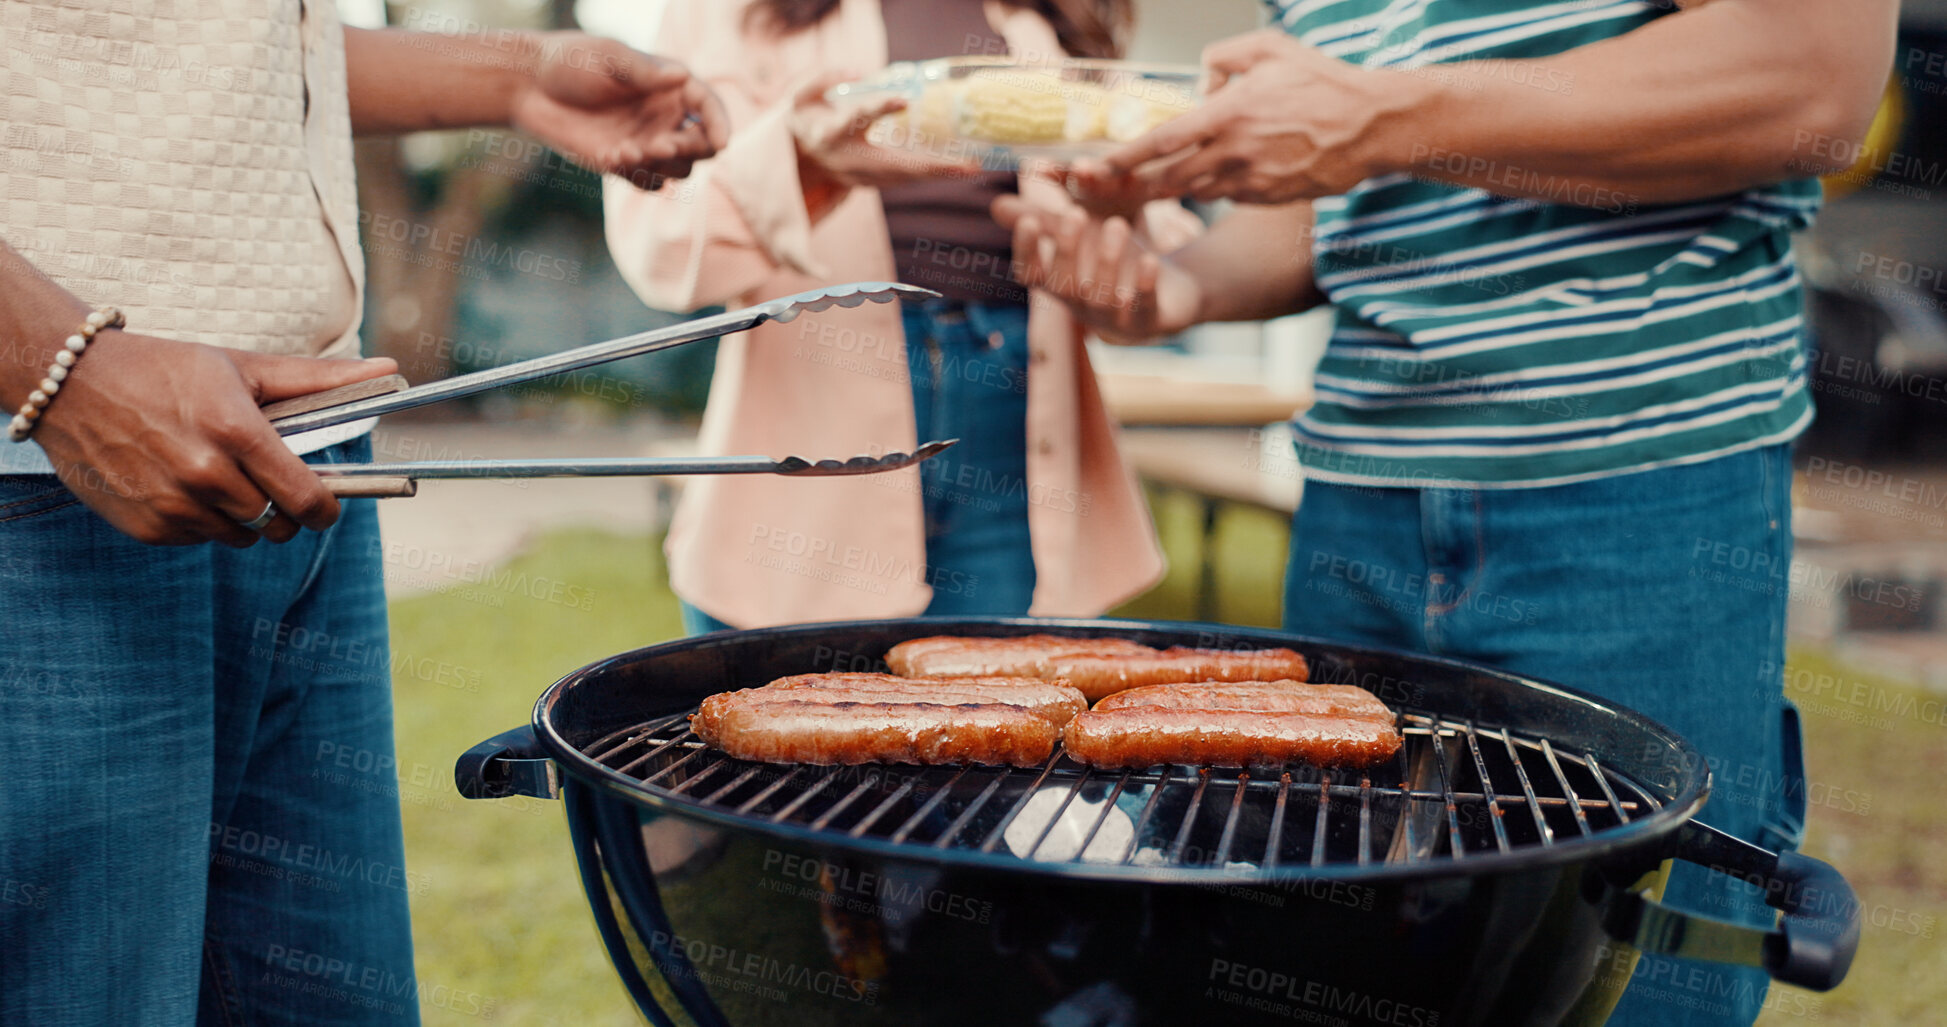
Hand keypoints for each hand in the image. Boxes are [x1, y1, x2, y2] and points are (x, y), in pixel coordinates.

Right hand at [29, 332, 397, 546]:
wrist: (72, 383)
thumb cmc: (167, 370)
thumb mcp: (244, 368)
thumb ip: (319, 380)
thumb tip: (389, 371)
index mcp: (237, 431)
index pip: (307, 498)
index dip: (326, 509)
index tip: (327, 504)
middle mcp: (205, 473)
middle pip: (278, 525)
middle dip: (285, 511)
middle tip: (269, 483)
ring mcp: (172, 505)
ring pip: (242, 537)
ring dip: (243, 516)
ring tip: (220, 476)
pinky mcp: (146, 528)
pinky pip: (200, 540)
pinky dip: (202, 521)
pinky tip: (183, 484)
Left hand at [512, 33, 728, 185]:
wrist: (528, 86)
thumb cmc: (570, 60)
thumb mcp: (609, 58)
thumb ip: (645, 72)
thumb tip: (682, 76)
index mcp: (669, 86)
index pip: (708, 107)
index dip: (720, 124)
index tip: (721, 142)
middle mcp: (664, 116)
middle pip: (701, 145)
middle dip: (688, 149)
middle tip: (660, 146)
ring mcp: (647, 142)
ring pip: (679, 169)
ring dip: (659, 165)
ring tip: (624, 151)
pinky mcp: (626, 164)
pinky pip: (649, 183)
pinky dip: (638, 176)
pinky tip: (609, 157)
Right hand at [790, 73, 981, 194]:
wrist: (795, 161)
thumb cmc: (803, 121)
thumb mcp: (800, 94)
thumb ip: (825, 78)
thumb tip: (859, 72)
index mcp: (830, 132)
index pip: (857, 118)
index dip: (878, 109)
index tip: (902, 100)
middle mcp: (848, 159)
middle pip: (893, 165)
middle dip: (930, 167)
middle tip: (966, 164)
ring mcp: (860, 176)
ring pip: (902, 178)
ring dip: (936, 174)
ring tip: (969, 168)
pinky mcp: (870, 183)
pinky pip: (903, 180)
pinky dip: (928, 175)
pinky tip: (954, 170)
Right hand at [991, 193, 1200, 342]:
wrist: (1172, 292)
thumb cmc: (1117, 262)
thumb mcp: (1082, 237)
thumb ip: (1044, 221)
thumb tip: (995, 205)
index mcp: (1061, 284)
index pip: (1032, 275)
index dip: (1027, 251)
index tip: (1030, 220)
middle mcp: (1082, 305)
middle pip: (1065, 285)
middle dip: (1068, 250)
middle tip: (1075, 212)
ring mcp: (1114, 317)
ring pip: (1103, 296)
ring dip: (1108, 260)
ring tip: (1117, 223)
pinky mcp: (1147, 320)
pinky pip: (1143, 308)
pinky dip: (1145, 285)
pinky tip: (1150, 259)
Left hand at [1092, 29, 1402, 203]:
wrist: (1373, 125)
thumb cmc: (1324, 82)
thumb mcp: (1271, 49)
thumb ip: (1224, 56)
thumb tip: (1199, 80)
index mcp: (1229, 115)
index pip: (1162, 141)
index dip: (1125, 157)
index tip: (1098, 167)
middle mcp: (1235, 153)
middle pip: (1168, 180)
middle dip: (1134, 187)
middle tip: (1109, 189)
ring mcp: (1252, 181)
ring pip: (1196, 192)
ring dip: (1175, 187)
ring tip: (1159, 179)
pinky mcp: (1268, 199)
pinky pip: (1229, 197)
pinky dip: (1217, 187)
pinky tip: (1225, 171)